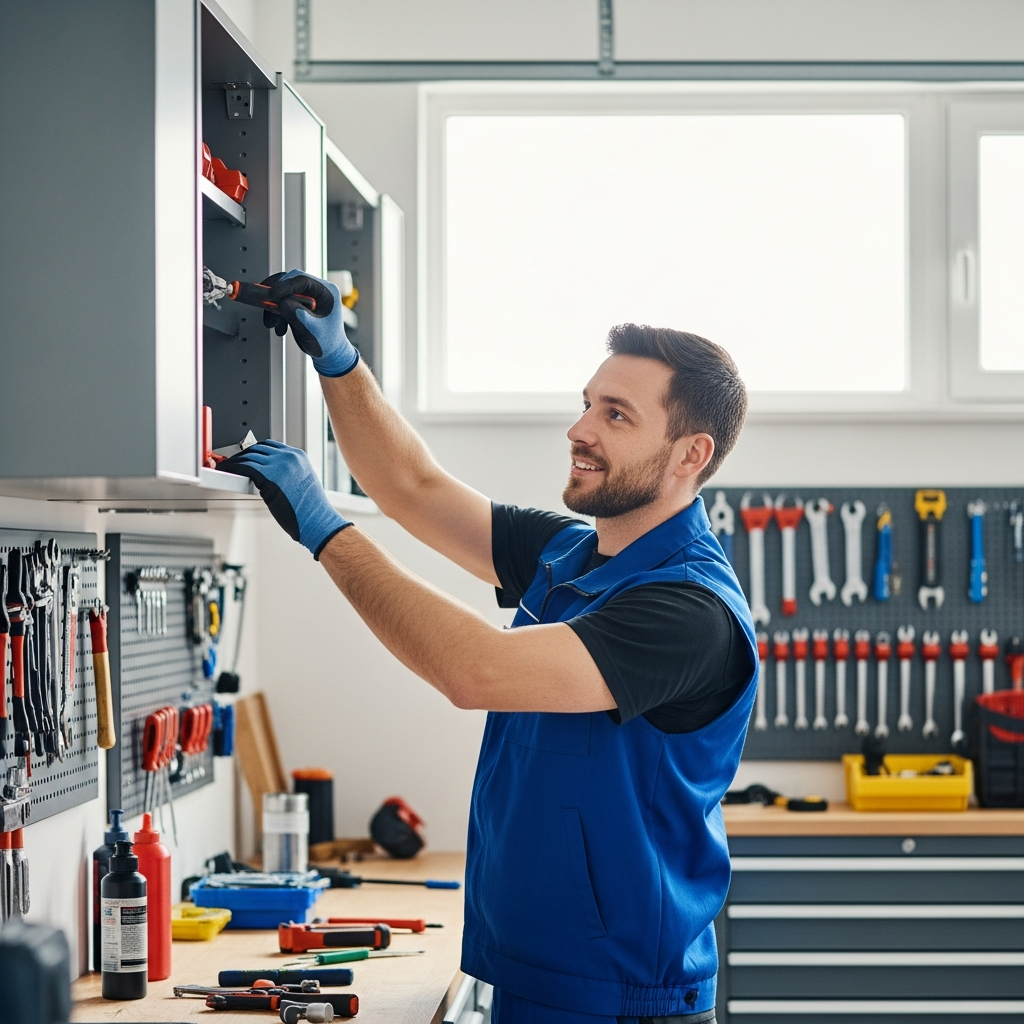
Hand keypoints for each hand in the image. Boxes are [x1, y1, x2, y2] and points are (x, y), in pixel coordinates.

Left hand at [219, 440, 350, 557]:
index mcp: (298, 456)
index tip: (247, 455)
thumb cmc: (310, 509)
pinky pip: (245, 467)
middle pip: (258, 448)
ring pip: (249, 456)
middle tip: (233, 460)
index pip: (272, 445)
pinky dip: (234, 468)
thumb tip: (269, 474)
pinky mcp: (269, 476)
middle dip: (243, 454)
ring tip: (226, 466)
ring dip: (235, 461)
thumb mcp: (303, 482)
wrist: (316, 520)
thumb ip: (288, 472)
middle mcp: (289, 457)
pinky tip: (228, 471)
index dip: (256, 450)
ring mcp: (279, 465)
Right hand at [260, 270, 358, 377]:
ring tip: (273, 324)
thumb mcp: (312, 330)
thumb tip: (282, 302)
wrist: (328, 354)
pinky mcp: (298, 304)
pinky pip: (281, 302)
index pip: (303, 281)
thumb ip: (297, 315)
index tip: (273, 293)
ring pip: (283, 293)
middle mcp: (317, 291)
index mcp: (327, 292)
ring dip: (274, 307)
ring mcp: (307, 297)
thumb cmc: (327, 343)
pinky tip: (279, 327)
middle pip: (290, 283)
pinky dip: (276, 314)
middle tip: (267, 305)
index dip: (286, 285)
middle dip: (276, 296)